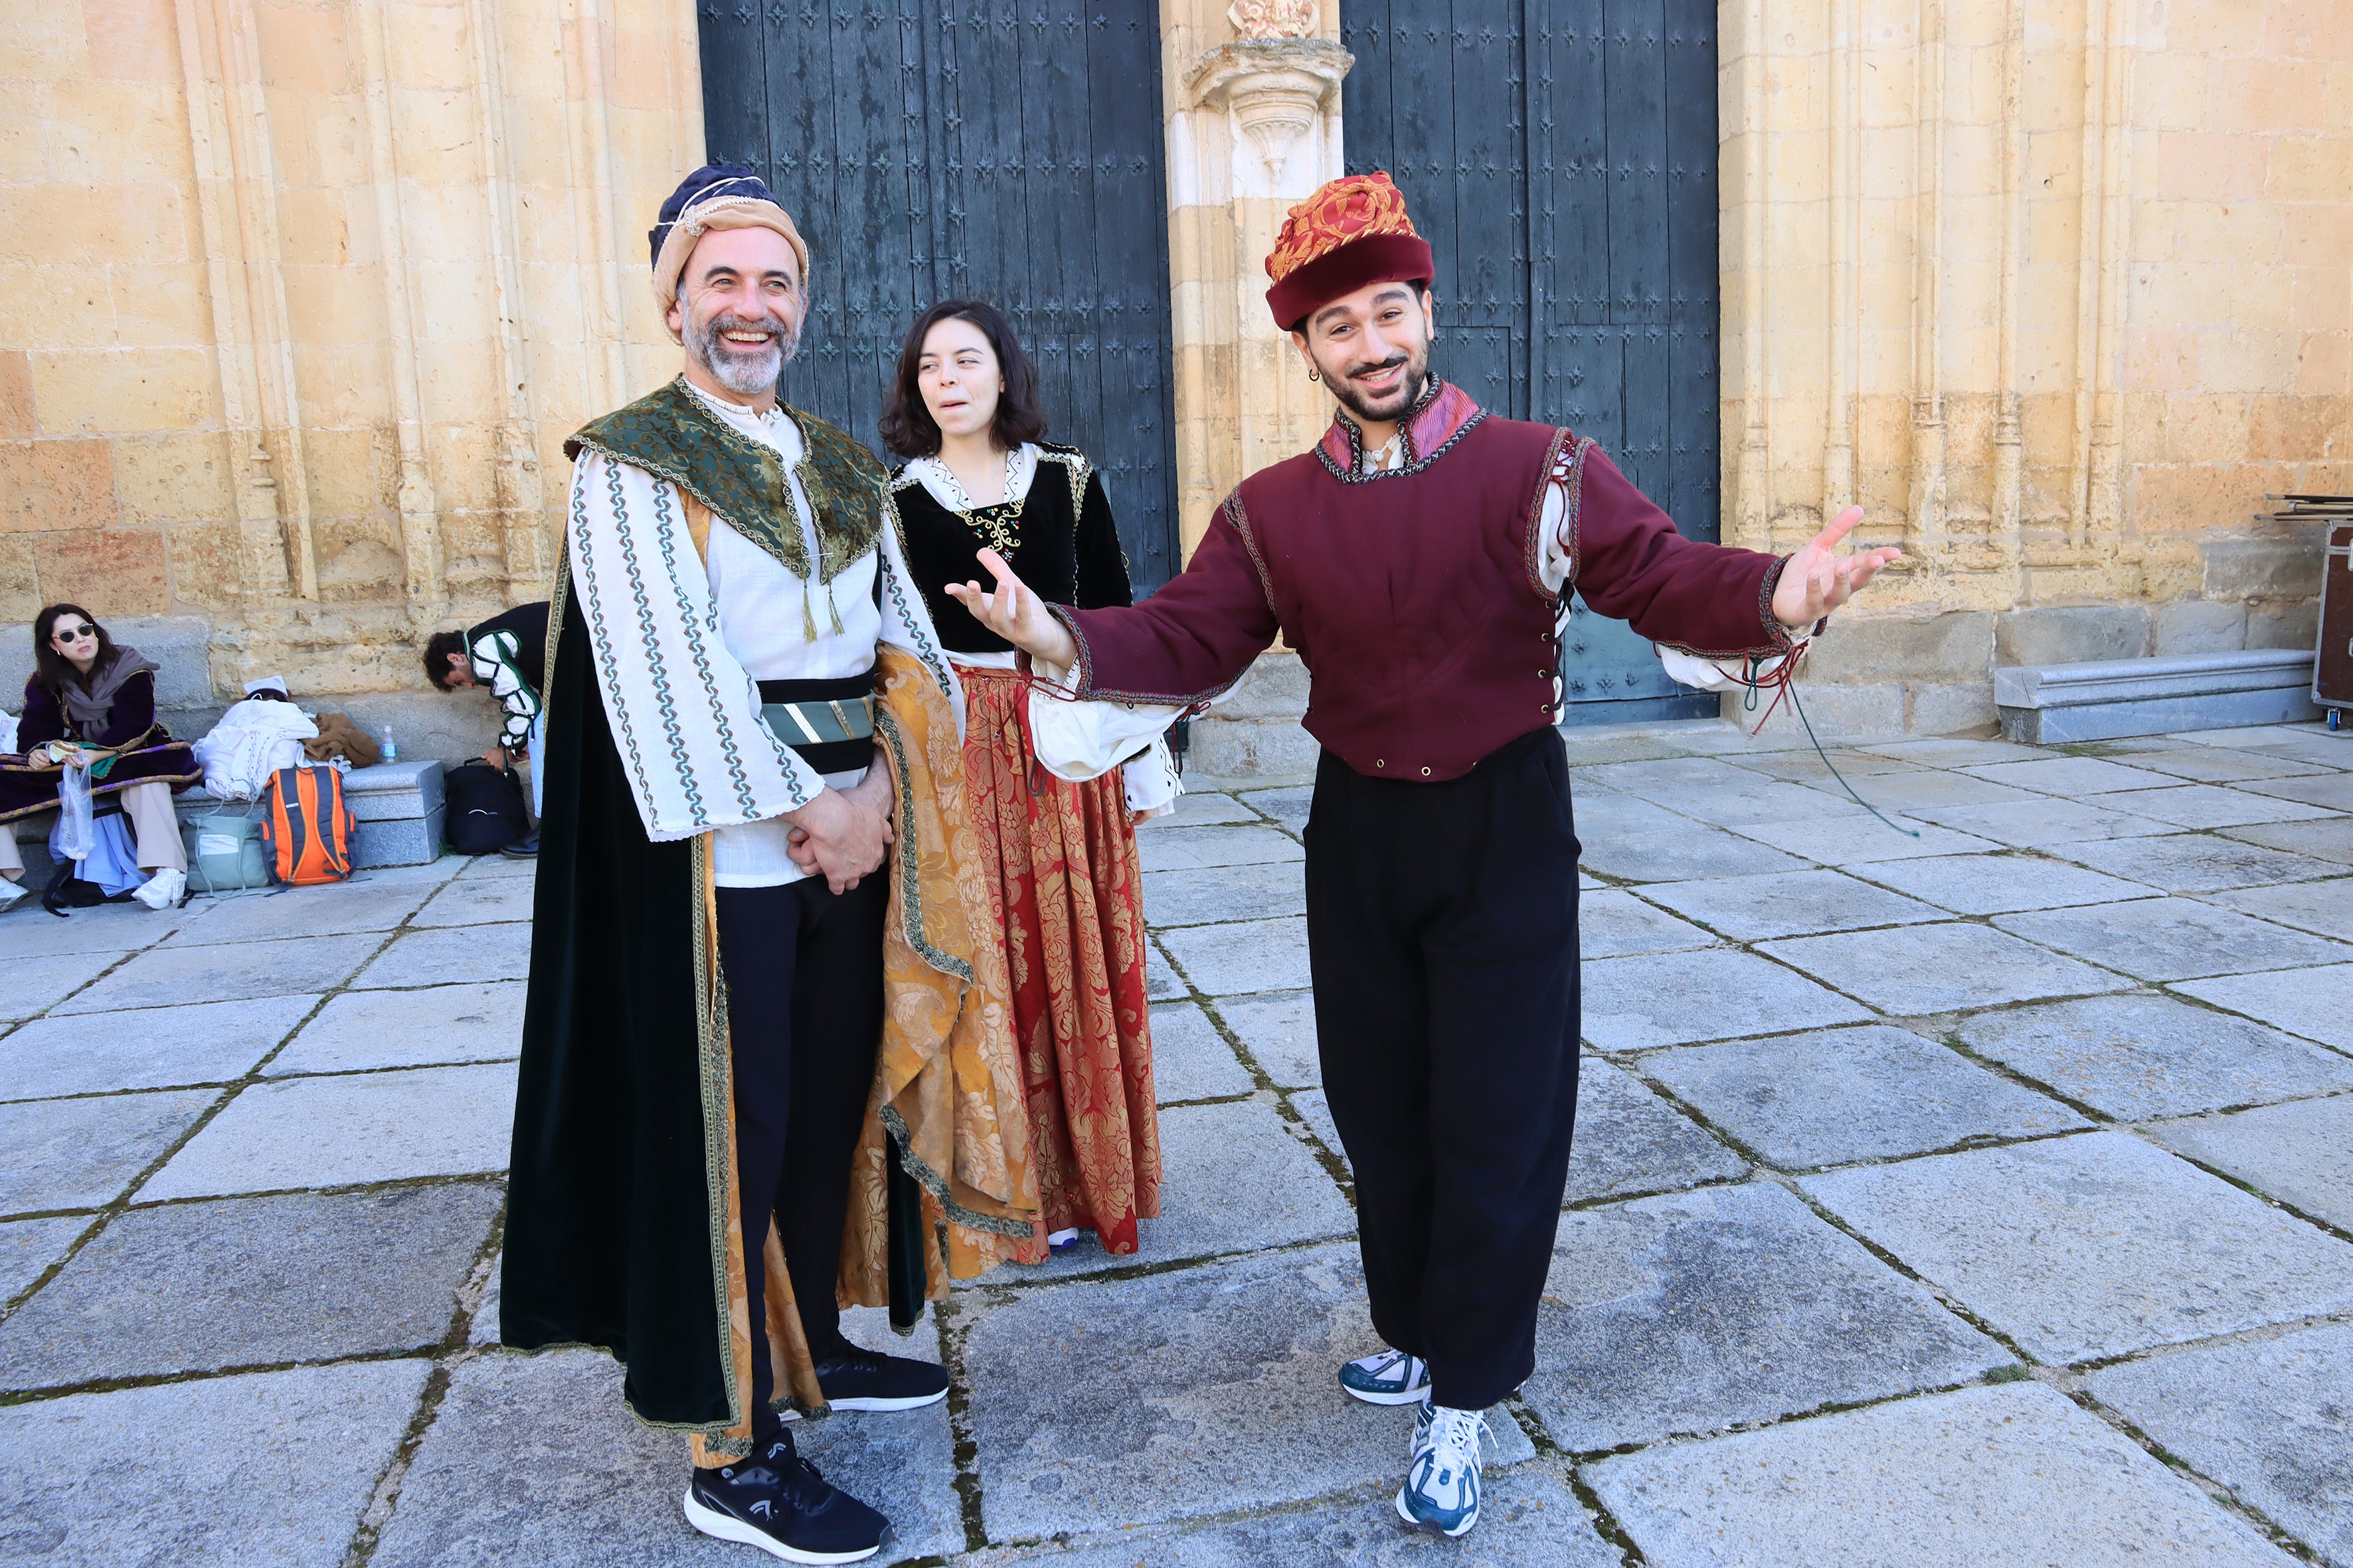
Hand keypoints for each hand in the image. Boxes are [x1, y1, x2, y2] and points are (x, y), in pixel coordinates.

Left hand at [482, 747, 507, 768]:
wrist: (507, 752)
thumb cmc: (500, 750)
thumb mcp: (492, 751)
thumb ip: (486, 755)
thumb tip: (482, 757)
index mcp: (489, 759)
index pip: (486, 763)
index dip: (489, 762)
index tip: (490, 761)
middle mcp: (492, 763)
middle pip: (491, 766)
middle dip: (493, 764)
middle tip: (496, 761)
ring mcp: (496, 766)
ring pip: (495, 768)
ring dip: (497, 767)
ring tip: (499, 764)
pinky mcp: (501, 768)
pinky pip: (500, 770)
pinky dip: (501, 769)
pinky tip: (502, 766)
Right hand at [782, 786, 892, 893]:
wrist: (834, 821)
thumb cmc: (853, 816)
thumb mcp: (875, 818)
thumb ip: (885, 830)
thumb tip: (890, 839)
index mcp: (876, 852)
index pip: (873, 862)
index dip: (864, 858)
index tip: (857, 854)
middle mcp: (867, 865)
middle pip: (863, 872)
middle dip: (856, 868)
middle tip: (846, 861)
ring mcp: (852, 873)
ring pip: (852, 884)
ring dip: (847, 880)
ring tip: (839, 873)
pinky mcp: (837, 877)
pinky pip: (837, 889)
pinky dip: (834, 886)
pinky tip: (831, 881)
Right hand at [943, 548, 1079, 668]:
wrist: (1046, 636)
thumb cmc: (1024, 612)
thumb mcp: (1010, 585)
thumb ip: (996, 569)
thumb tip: (980, 550)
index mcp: (988, 610)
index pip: (970, 603)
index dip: (960, 595)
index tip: (949, 587)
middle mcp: (994, 622)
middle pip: (979, 613)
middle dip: (974, 599)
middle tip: (971, 583)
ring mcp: (1009, 629)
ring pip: (998, 618)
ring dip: (999, 600)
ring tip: (1002, 583)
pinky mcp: (1026, 633)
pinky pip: (1022, 617)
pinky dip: (1021, 602)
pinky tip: (1020, 587)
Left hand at [1771, 506, 1902, 630]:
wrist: (1779, 596)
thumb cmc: (1804, 572)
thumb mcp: (1819, 547)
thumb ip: (1837, 530)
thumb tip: (1860, 507)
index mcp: (1845, 570)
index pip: (1865, 563)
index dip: (1880, 557)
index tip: (1896, 553)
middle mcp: (1839, 587)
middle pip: (1859, 580)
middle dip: (1869, 571)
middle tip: (1878, 560)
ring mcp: (1825, 601)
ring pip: (1840, 594)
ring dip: (1842, 581)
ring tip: (1842, 567)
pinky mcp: (1808, 611)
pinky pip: (1814, 602)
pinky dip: (1814, 590)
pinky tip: (1813, 576)